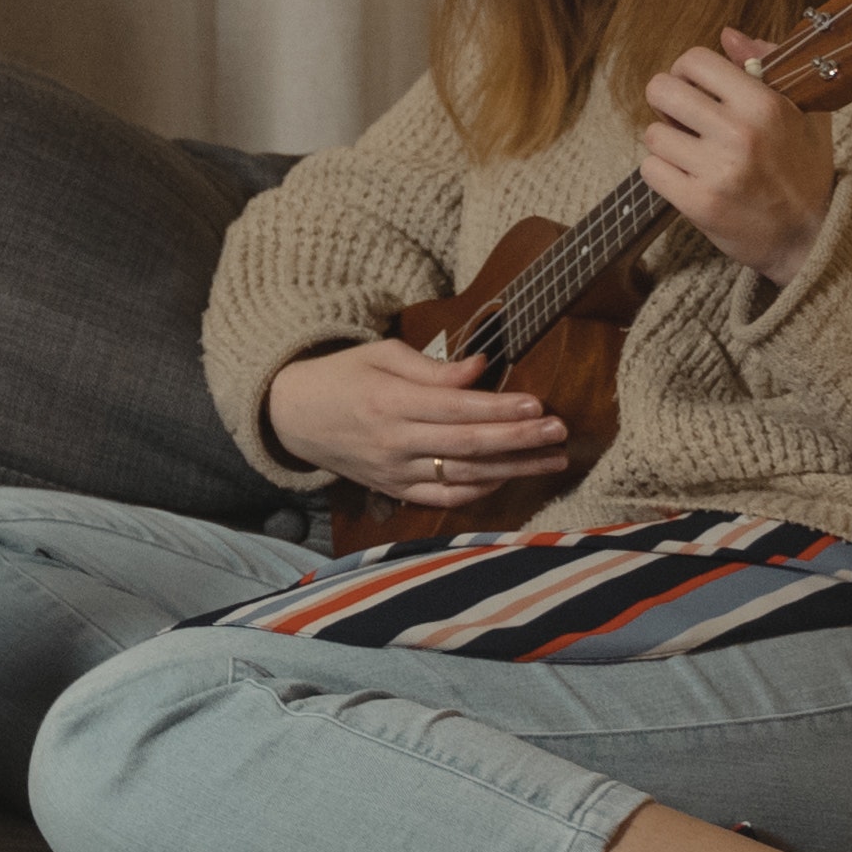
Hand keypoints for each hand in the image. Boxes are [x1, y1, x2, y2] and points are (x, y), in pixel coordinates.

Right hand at [265, 338, 574, 513]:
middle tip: (559, 432)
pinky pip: (444, 497)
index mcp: (390, 401)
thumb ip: (433, 367)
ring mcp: (395, 472)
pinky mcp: (395, 490)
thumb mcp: (381, 354)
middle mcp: (394, 442)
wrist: (292, 416)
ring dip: (512, 469)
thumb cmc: (342, 375)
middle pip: (468, 446)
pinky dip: (479, 490)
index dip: (500, 409)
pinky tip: (509, 478)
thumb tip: (482, 368)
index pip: (457, 409)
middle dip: (519, 440)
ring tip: (552, 459)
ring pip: (463, 476)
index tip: (538, 404)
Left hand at [640, 32, 837, 290]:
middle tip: (683, 116)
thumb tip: (728, 35)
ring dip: (667, 141)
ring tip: (692, 151)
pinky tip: (687, 175)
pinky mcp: (699, 203)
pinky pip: (651, 170)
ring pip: (653, 133)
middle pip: (661, 90)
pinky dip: (663, 172)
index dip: (688, 71)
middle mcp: (739, 134)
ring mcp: (717, 170)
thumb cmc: (806, 169)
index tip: (697, 87)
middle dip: (667, 101)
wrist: (811, 236)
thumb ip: (769, 64)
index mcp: (765, 104)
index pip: (694, 60)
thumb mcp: (806, 110)